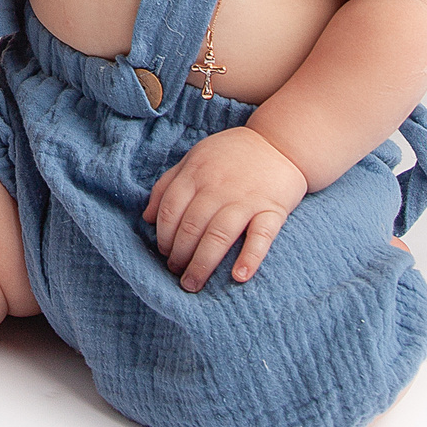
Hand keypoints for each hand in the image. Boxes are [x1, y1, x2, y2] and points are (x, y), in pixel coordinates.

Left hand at [142, 127, 308, 291]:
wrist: (279, 143)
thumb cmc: (231, 155)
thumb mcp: (194, 158)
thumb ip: (168, 184)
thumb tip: (148, 218)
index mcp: (195, 173)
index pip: (170, 210)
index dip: (163, 236)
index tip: (163, 253)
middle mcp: (217, 187)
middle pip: (191, 227)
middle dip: (179, 255)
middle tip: (177, 274)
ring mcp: (245, 199)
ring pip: (219, 235)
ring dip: (203, 264)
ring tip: (193, 283)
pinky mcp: (272, 209)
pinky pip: (261, 236)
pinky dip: (250, 258)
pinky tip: (239, 277)